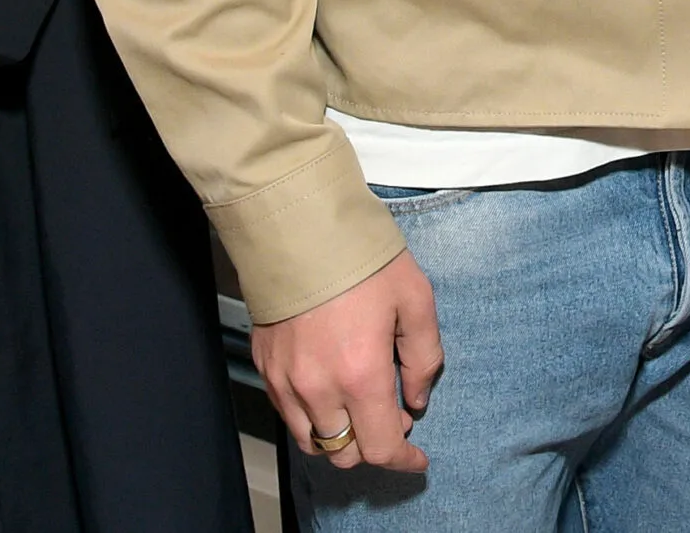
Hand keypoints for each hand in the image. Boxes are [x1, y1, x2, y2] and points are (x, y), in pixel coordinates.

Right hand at [253, 250, 441, 475]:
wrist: (302, 229)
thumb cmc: (363, 260)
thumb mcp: (416, 299)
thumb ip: (424, 358)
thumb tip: (416, 399)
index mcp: (361, 375)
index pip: (381, 447)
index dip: (403, 459)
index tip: (417, 458)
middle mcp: (318, 389)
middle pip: (345, 454)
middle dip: (373, 445)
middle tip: (392, 415)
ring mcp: (286, 382)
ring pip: (314, 441)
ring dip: (341, 435)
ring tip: (359, 405)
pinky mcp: (266, 368)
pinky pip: (289, 415)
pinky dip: (313, 417)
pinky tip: (330, 390)